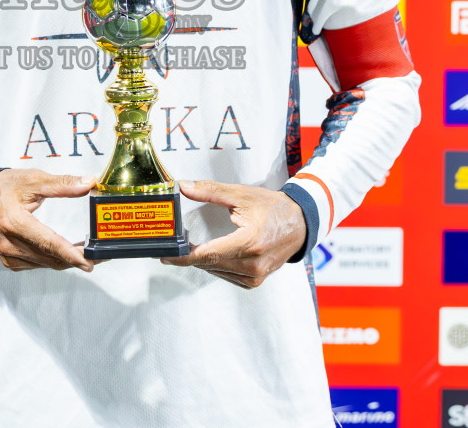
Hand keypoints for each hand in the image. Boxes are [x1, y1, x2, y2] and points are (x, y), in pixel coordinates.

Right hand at [0, 169, 94, 271]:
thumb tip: (88, 184)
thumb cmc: (3, 187)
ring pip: (46, 264)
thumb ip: (62, 184)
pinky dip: (53, 261)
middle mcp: (10, 243)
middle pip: (50, 257)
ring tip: (88, 254)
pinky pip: (37, 265)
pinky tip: (66, 254)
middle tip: (99, 257)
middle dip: (77, 259)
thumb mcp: (32, 180)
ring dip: (67, 261)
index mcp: (15, 222)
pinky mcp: (9, 261)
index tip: (88, 261)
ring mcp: (8, 255)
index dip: (70, 254)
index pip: (47, 242)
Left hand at [160, 179, 305, 288]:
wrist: (301, 224)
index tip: (167, 255)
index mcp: (250, 242)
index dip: (183, 256)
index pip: (208, 254)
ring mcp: (256, 275)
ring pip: (217, 271)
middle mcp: (254, 264)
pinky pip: (228, 276)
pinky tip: (212, 255)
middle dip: (189, 255)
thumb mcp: (242, 195)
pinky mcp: (256, 281)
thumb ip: (211, 191)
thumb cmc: (274, 208)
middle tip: (173, 246)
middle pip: (210, 264)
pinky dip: (217, 266)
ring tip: (191, 248)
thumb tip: (184, 187)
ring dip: (203, 261)